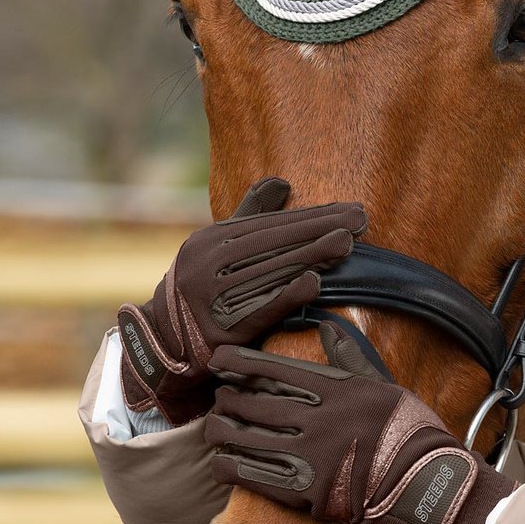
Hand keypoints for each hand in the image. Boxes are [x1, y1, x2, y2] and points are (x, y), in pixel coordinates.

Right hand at [116, 177, 365, 425]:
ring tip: (347, 244)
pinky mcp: (221, 329)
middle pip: (274, 242)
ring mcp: (212, 295)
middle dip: (320, 229)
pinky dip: (287, 295)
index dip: (311, 215)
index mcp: (211, 239)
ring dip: (311, 256)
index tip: (348, 209)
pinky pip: (259, 309)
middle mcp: (208, 263)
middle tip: (359, 220)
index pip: (270, 224)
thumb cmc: (204, 287)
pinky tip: (314, 283)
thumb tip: (282, 182)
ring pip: (270, 271)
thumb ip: (249, 214)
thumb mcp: (218, 247)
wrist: (165, 341)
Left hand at [203, 322, 515, 523]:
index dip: (240, 363)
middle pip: (256, 403)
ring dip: (223, 432)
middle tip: (218, 398)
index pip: (276, 368)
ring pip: (249, 438)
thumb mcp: (383, 385)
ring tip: (213, 428)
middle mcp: (320, 418)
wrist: (428, 486)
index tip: (217, 360)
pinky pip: (255, 476)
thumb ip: (349, 359)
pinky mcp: (307, 491)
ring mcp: (311, 455)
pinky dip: (231, 467)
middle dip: (229, 399)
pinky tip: (220, 463)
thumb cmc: (409, 432)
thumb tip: (328, 327)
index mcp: (337, 388)